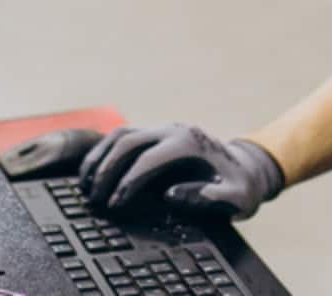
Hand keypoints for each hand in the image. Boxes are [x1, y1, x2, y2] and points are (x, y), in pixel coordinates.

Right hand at [77, 124, 284, 219]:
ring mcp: (163, 128)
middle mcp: (173, 129)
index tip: (114, 204)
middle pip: (128, 142)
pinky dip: (104, 152)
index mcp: (189, 143)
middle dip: (107, 169)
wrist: (247, 165)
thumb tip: (170, 195)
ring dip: (100, 157)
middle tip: (94, 197)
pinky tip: (92, 171)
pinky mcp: (155, 133)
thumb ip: (207, 197)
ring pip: (121, 134)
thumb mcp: (236, 197)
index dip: (127, 182)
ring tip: (84, 184)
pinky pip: (123, 136)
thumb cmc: (240, 185)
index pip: (148, 159)